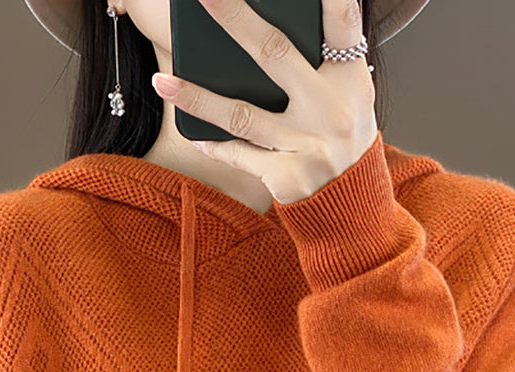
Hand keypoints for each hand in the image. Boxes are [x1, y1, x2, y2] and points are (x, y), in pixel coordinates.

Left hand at [151, 0, 378, 203]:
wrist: (351, 207)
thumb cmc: (342, 142)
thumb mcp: (348, 100)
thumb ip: (319, 67)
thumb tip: (258, 36)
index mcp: (350, 82)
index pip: (342, 28)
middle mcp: (331, 110)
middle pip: (275, 54)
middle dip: (235, 20)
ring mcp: (308, 145)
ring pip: (241, 114)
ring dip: (197, 99)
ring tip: (162, 82)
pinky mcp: (287, 176)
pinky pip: (240, 154)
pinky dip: (215, 145)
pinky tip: (195, 137)